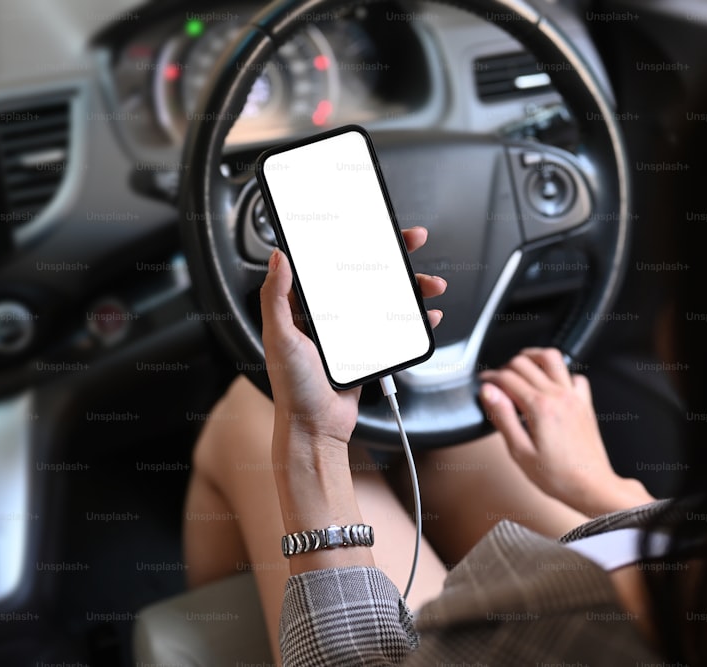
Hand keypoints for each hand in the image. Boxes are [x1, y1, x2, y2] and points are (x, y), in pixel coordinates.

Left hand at [260, 227, 446, 451]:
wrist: (316, 429)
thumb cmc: (292, 389)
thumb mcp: (279, 337)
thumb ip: (276, 297)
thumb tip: (278, 257)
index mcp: (305, 306)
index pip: (330, 262)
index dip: (352, 240)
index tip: (371, 226)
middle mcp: (330, 314)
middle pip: (366, 274)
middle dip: (393, 256)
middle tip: (412, 242)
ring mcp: (352, 332)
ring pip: (387, 298)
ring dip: (412, 288)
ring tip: (430, 285)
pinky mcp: (370, 350)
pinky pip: (396, 328)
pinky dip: (416, 320)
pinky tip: (429, 315)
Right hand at [478, 348, 652, 516]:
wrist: (591, 487)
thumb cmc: (558, 476)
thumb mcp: (519, 451)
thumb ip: (502, 417)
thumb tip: (489, 393)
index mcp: (539, 408)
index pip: (507, 378)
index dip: (490, 378)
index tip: (484, 383)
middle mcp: (558, 397)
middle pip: (525, 363)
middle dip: (506, 367)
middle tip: (497, 380)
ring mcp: (574, 397)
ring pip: (552, 358)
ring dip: (532, 357)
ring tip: (521, 367)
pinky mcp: (585, 403)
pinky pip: (574, 375)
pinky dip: (560, 374)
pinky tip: (550, 385)